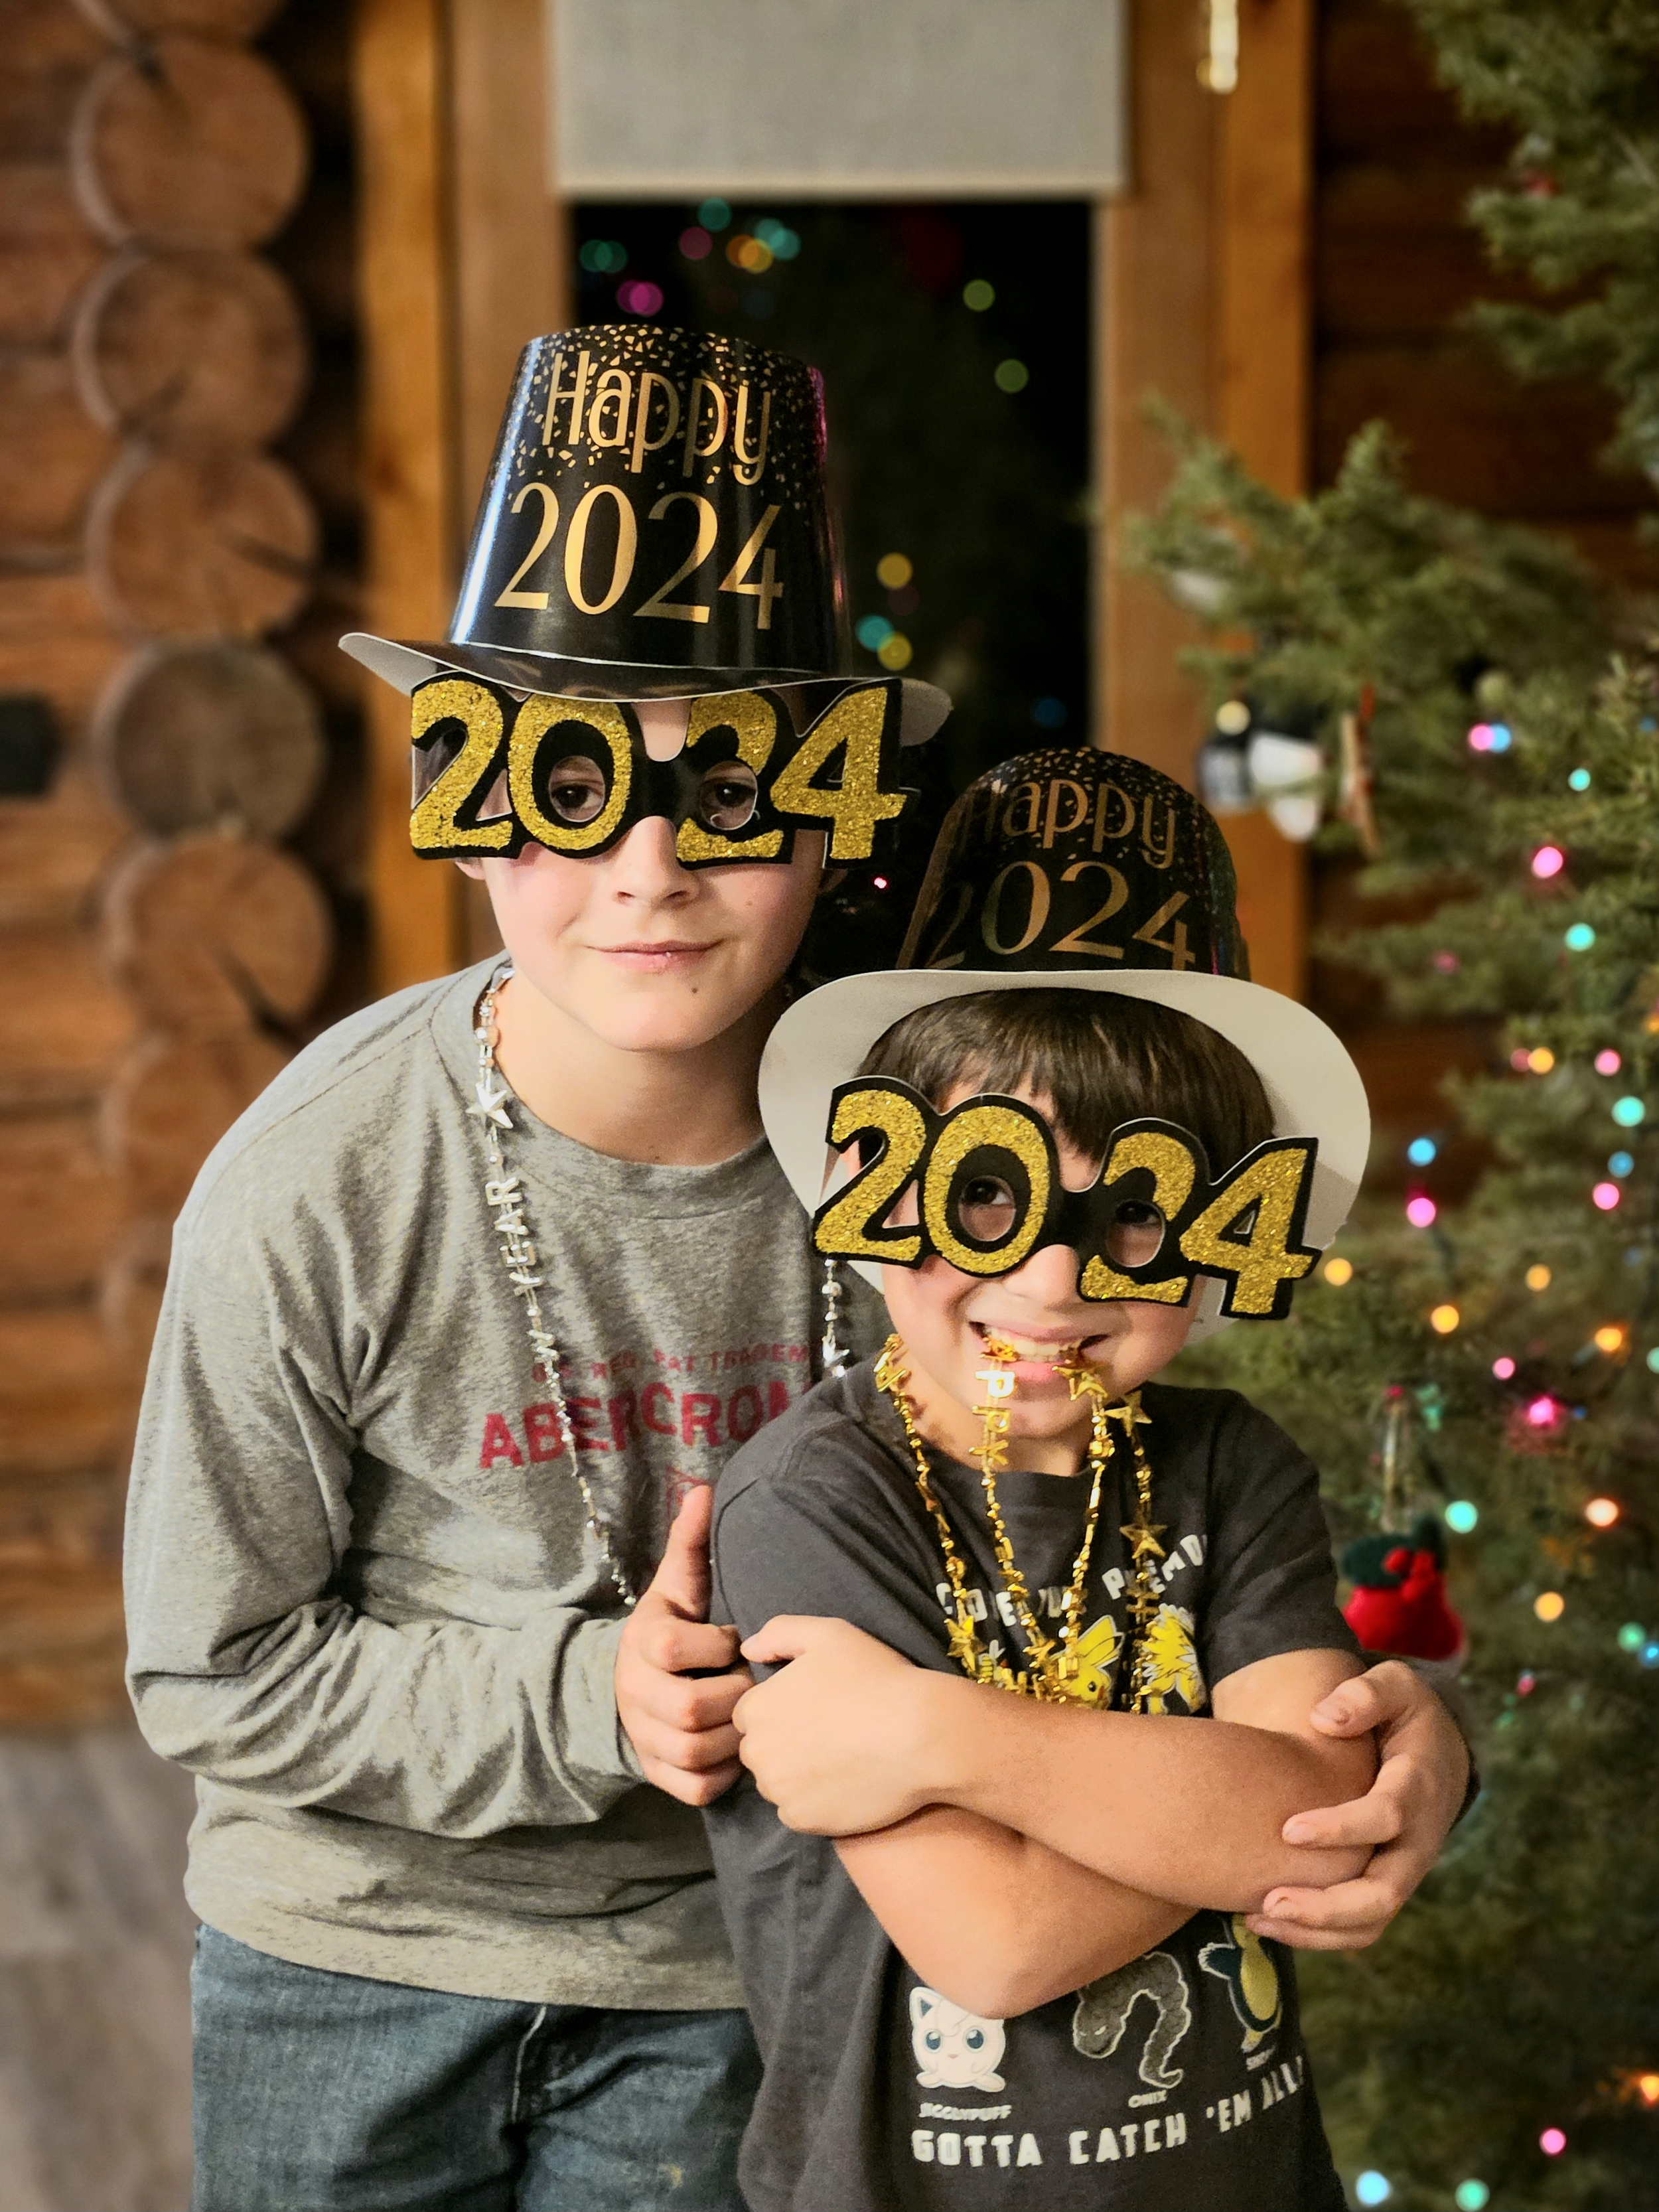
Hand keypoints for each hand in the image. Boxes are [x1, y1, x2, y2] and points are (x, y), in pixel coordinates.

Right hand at [614, 1484, 750, 1806]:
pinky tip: (739, 1750)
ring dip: (734, 1736)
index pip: (673, 1648)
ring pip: (693, 1750)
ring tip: (753, 1716)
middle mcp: (634, 1693)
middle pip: (687, 1708)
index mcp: (641, 1642)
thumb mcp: (678, 1585)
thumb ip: (691, 1543)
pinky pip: (696, 1789)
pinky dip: (725, 1774)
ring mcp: (643, 1739)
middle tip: (754, 1685)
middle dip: (731, 1696)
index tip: (735, 1640)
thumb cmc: (674, 1628)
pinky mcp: (657, 1775)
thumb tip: (704, 1489)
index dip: (715, 1646)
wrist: (632, 1686)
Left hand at [734, 1616, 942, 1833]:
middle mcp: (758, 1754)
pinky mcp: (803, 1822)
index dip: (781, 1708)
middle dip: (784, 1741)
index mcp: (757, 1708)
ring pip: (777, 1783)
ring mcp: (779, 1792)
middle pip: (760, 1750)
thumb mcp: (828, 1634)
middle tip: (828, 1732)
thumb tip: (748, 1649)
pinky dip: (814, 1801)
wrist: (921, 1735)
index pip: (750, 1713)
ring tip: (840, 1758)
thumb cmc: (875, 1678)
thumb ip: (779, 1633)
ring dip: (797, 1773)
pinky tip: (846, 1782)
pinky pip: (797, 1812)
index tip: (814, 1706)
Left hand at [1245, 1659, 1469, 1950]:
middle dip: (1328, 1906)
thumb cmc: (1404, 1715)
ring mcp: (1403, 1869)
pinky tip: (1266, 1921)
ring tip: (1256, 1918)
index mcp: (1419, 1786)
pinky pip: (1360, 1926)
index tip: (1288, 1830)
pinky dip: (1319, 1934)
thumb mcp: (1394, 1686)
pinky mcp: (1386, 1885)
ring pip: (1372, 1922)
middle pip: (1385, 1892)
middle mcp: (1417, 1839)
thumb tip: (1326, 1717)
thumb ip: (1366, 1694)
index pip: (1388, 1817)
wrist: (1440, 1754)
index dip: (1342, 1828)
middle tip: (1269, 1901)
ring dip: (1317, 1930)